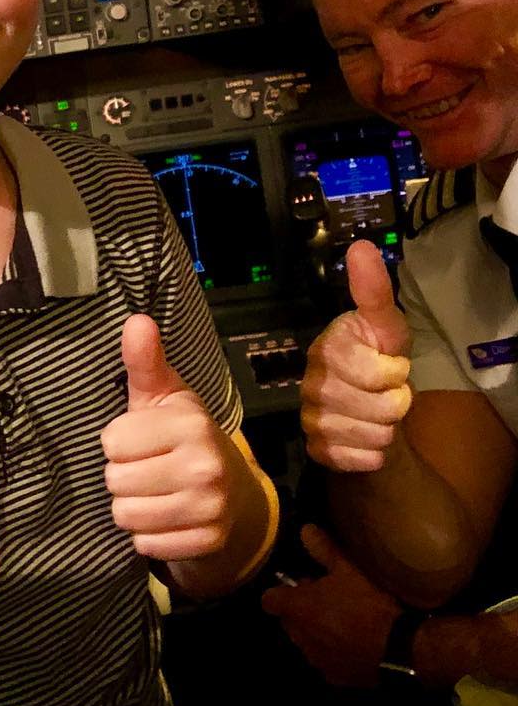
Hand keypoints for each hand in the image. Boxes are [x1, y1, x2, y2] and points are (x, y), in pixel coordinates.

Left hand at [103, 315, 243, 562]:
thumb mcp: (162, 395)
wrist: (233, 489)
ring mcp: (210, 508)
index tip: (140, 439)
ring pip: (126, 516)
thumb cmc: (181, 435)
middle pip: (115, 482)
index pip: (111, 443)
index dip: (118, 442)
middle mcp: (205, 466)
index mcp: (190, 424)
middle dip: (122, 476)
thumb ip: (144, 360)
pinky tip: (164, 517)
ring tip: (152, 492)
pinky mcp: (207, 542)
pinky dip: (148, 535)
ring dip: (131, 507)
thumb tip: (136, 320)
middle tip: (146, 468)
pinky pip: (145, 545)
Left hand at [261, 524, 401, 688]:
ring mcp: (315, 659)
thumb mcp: (349, 570)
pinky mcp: (334, 677)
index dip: (281, 593)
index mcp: (297, 609)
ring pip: (305, 641)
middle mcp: (299, 636)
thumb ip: (324, 549)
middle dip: (301, 610)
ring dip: (316, 631)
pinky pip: (325, 661)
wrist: (401, 649)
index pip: (269, 600)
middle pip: (288, 621)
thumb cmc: (370, 604)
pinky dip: (333, 652)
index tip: (301, 587)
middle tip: (327, 600)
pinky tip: (354, 644)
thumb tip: (304, 529)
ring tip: (342, 621)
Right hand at [300, 240, 412, 472]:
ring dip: (386, 429)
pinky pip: (356, 458)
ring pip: (372, 435)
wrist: (368, 414)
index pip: (378, 371)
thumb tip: (361, 246)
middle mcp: (310, 381)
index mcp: (327, 347)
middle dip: (396, 404)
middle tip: (385, 394)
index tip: (388, 365)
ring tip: (375, 416)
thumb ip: (374, 293)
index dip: (395, 373)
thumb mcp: (387, 330)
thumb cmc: (379, 363)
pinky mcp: (313, 448)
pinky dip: (370, 454)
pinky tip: (362, 439)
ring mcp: (309, 417)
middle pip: (380, 406)